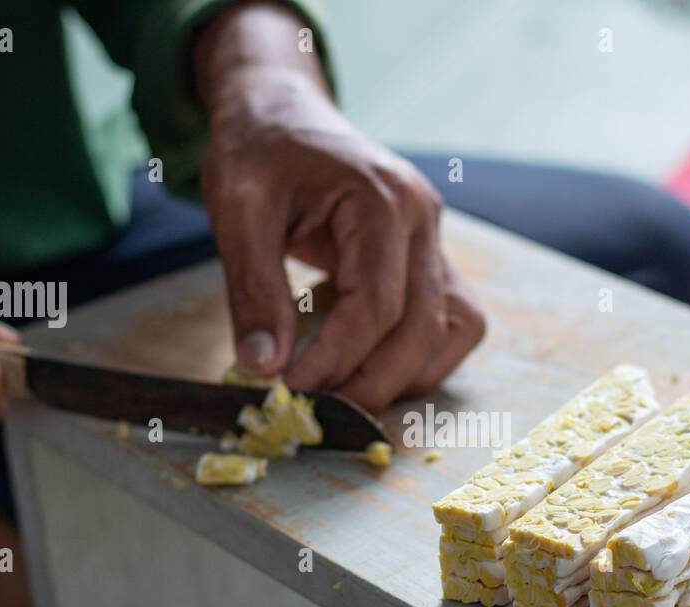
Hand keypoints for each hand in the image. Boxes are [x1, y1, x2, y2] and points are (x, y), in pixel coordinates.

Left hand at [195, 5, 484, 411]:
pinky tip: (364, 359)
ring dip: (403, 374)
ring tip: (340, 386)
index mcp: (384, 199)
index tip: (289, 390)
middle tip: (314, 410)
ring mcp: (436, 241)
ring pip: (451, 332)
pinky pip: (450, 322)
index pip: (377, 306)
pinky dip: (416, 355)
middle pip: (422, 329)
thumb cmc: (259, 151)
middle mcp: (425, 221)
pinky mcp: (430, 260)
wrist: (282, 112)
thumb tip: (264, 369)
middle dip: (369, 382)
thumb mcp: (237, 210)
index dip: (336, 359)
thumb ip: (254, 291)